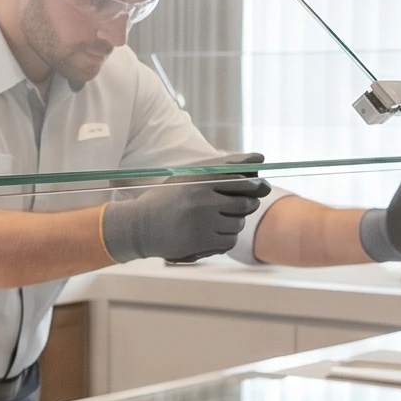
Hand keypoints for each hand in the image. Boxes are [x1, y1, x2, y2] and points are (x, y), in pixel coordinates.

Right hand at [99, 154, 271, 263]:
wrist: (139, 226)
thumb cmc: (166, 199)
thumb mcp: (187, 177)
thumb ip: (219, 169)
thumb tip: (258, 159)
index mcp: (199, 180)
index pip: (239, 179)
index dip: (254, 183)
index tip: (261, 186)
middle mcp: (202, 199)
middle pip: (243, 203)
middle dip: (248, 205)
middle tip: (244, 205)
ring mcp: (202, 222)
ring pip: (238, 224)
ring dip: (234, 224)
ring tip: (218, 221)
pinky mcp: (201, 241)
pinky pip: (229, 241)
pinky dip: (226, 239)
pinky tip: (213, 234)